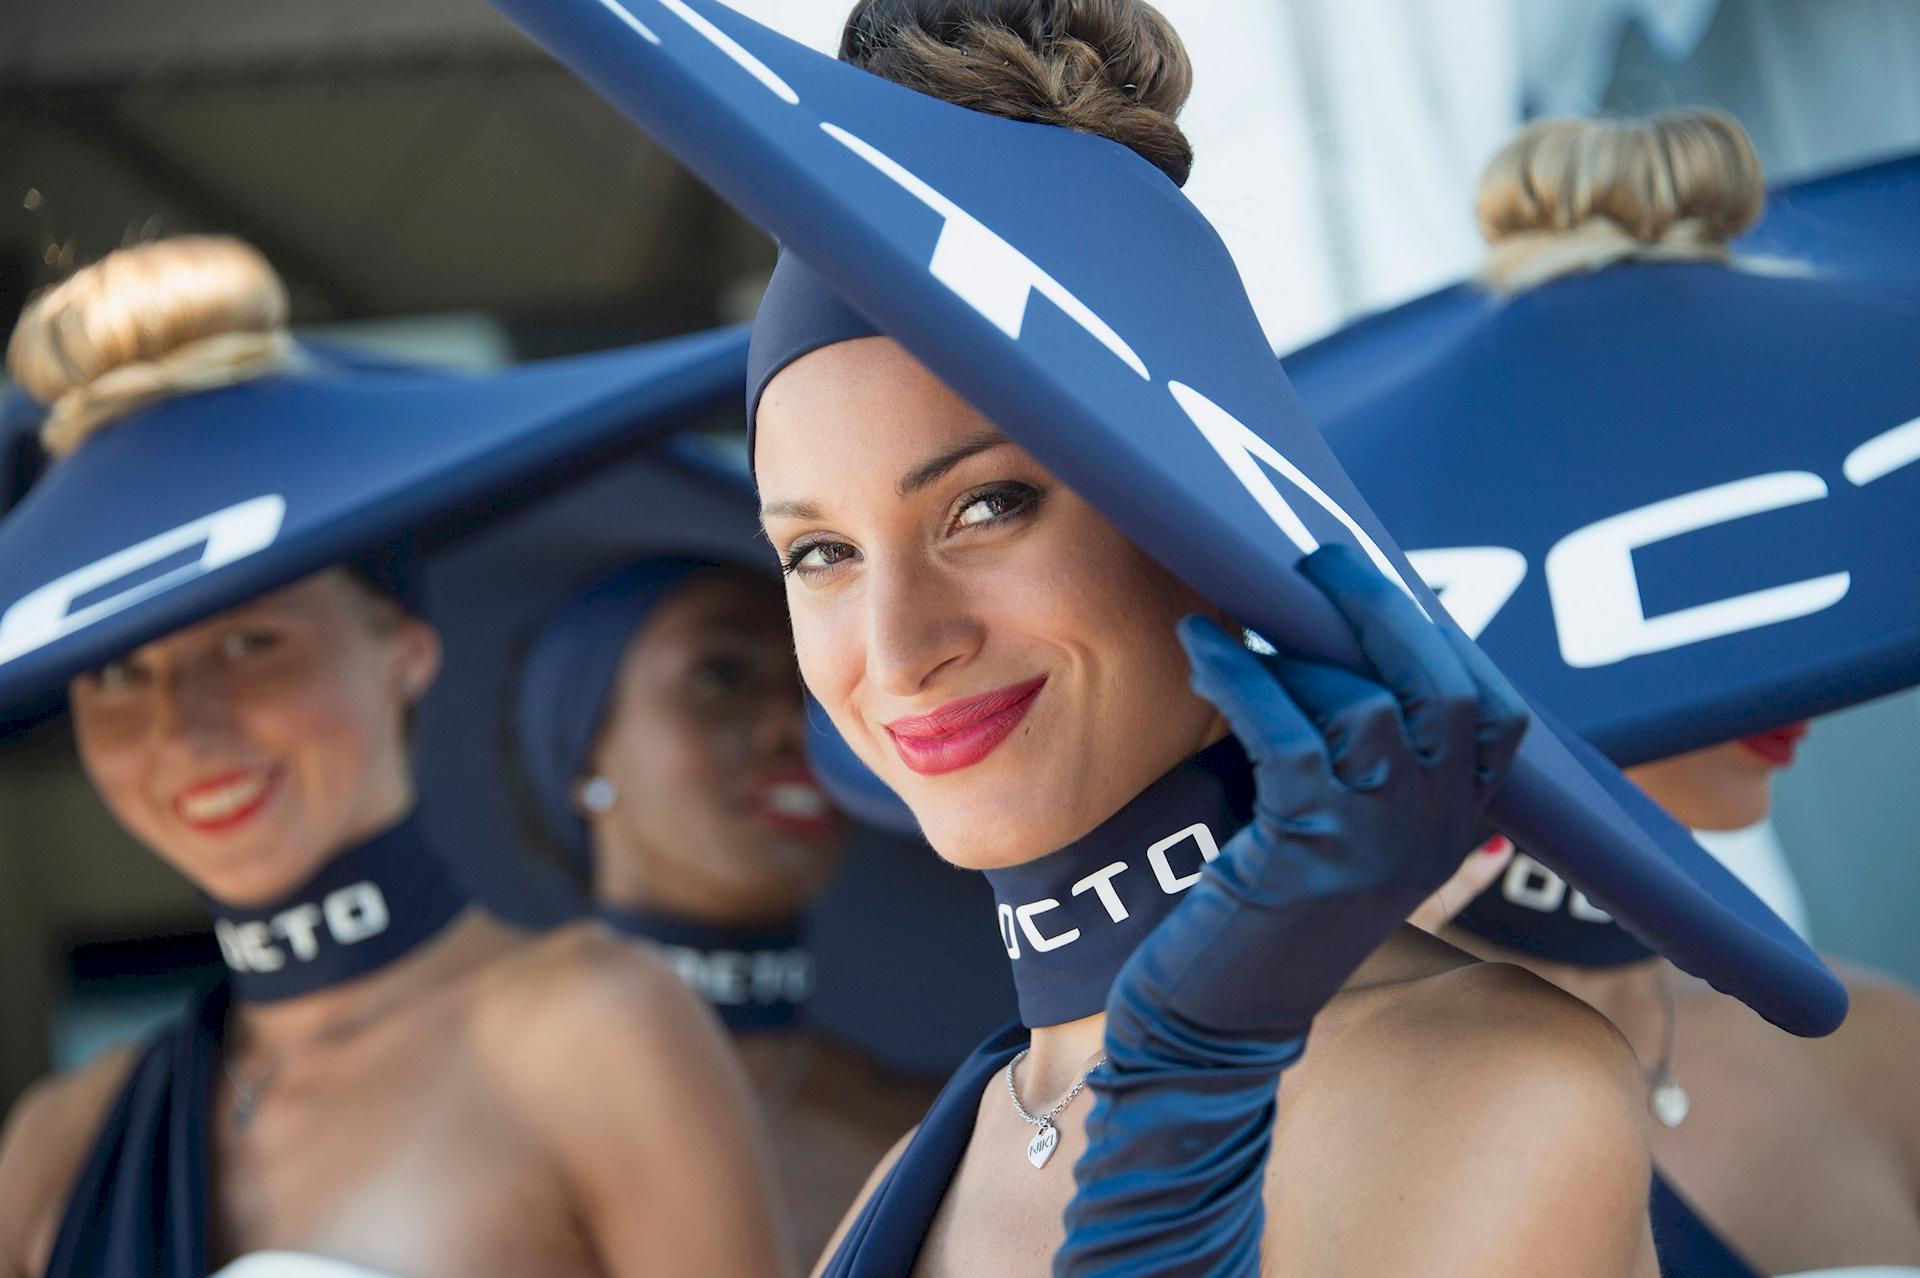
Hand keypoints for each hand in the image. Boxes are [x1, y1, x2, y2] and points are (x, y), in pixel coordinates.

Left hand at [1118, 543, 1528, 1039]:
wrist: (1222, 1018)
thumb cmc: (1271, 915)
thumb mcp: (1351, 842)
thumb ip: (1380, 771)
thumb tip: (1375, 670)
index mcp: (1455, 828)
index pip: (1495, 711)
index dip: (1440, 638)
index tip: (1378, 591)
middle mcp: (1432, 834)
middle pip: (1443, 688)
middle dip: (1381, 609)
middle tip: (1322, 559)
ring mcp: (1376, 845)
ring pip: (1363, 703)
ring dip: (1291, 652)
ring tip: (1230, 625)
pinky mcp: (1306, 851)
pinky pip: (1287, 732)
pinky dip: (1240, 675)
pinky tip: (1200, 647)